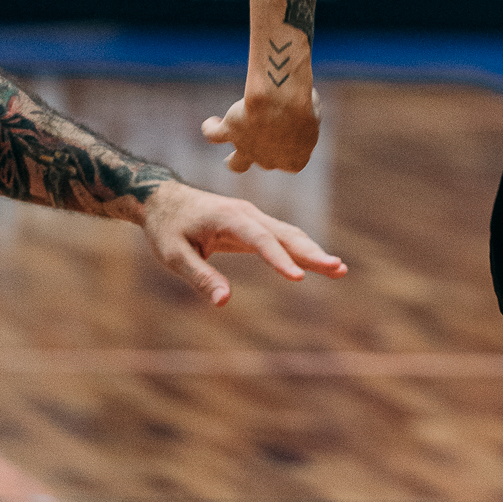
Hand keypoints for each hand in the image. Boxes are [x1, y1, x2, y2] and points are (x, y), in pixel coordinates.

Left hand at [138, 179, 344, 306]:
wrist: (163, 199)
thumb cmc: (167, 228)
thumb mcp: (174, 255)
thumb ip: (200, 277)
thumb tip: (224, 302)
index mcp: (228, 218)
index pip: (261, 240)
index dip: (280, 260)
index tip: (298, 278)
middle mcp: (247, 213)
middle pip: (286, 234)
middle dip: (312, 253)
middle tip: (338, 269)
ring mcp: (253, 217)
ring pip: (289, 234)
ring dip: (313, 251)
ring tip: (338, 270)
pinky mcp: (254, 225)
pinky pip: (282, 238)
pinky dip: (301, 250)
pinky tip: (317, 264)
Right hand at [201, 89, 322, 174]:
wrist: (281, 101)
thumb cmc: (303, 105)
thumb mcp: (313, 112)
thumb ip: (304, 119)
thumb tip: (297, 110)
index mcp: (294, 161)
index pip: (290, 161)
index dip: (291, 148)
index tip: (293, 132)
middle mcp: (269, 161)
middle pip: (265, 162)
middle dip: (265, 152)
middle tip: (265, 141)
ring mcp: (247, 149)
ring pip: (235, 164)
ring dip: (232, 161)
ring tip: (230, 155)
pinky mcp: (230, 132)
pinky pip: (213, 135)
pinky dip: (210, 129)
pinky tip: (212, 122)